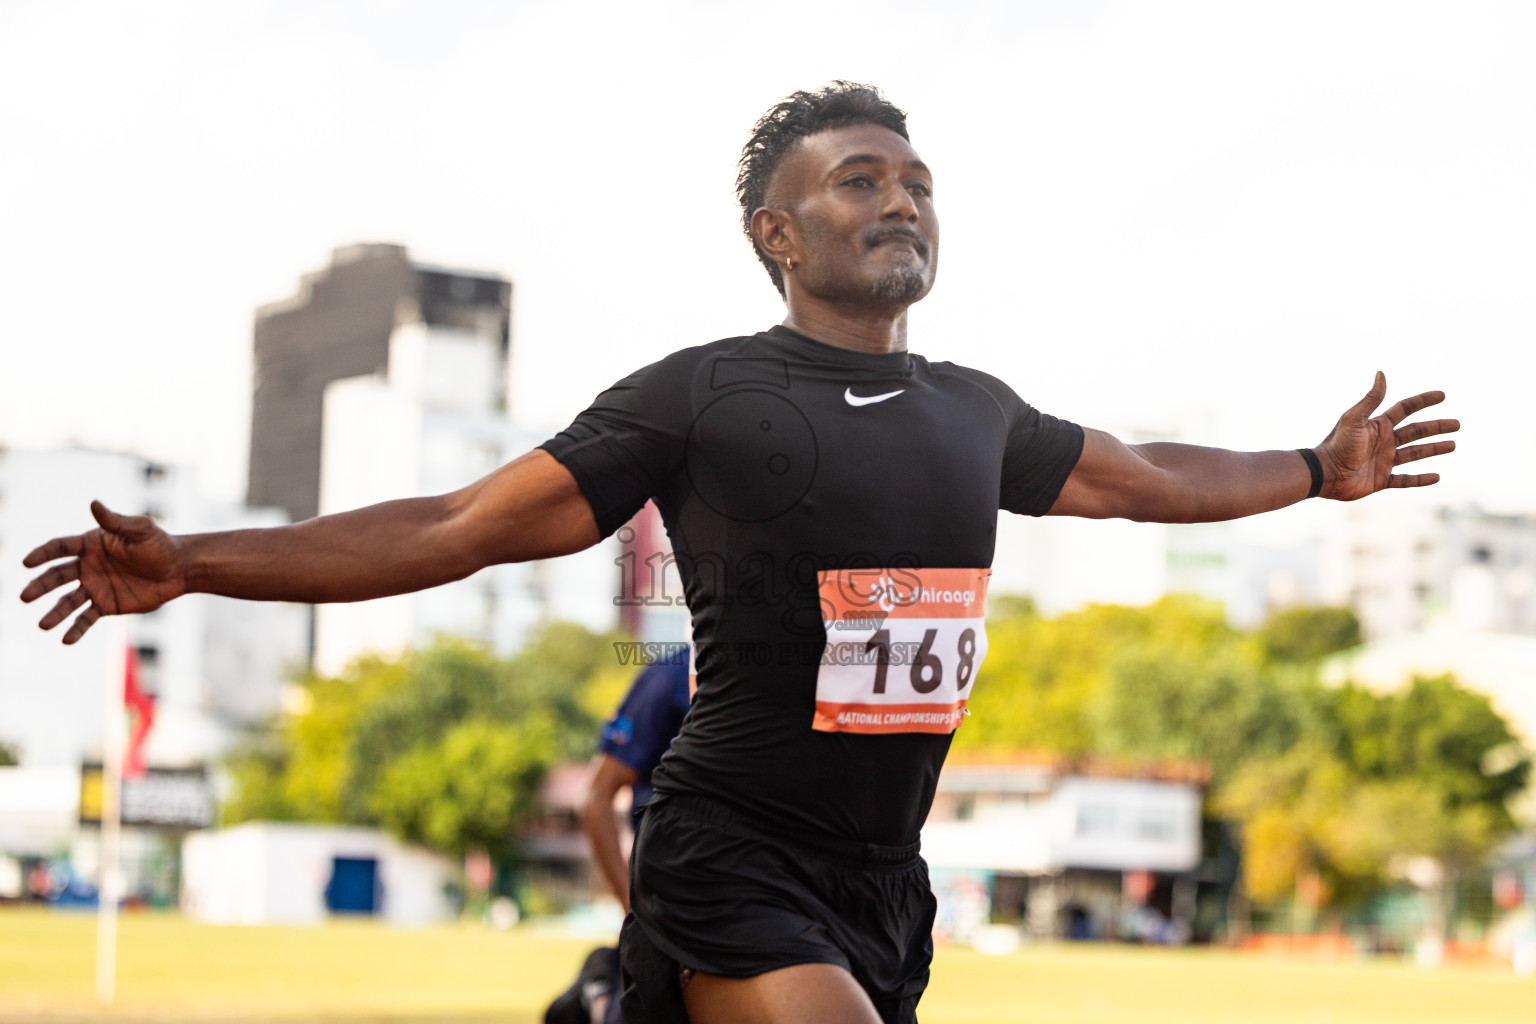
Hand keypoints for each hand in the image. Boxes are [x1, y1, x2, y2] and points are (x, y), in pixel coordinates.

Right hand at [20, 501, 187, 643]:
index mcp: (91, 545)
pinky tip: (66, 639)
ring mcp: (94, 587)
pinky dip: (76, 629)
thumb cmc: (160, 544)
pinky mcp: (106, 606)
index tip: (27, 562)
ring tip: (43, 625)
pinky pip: (86, 618)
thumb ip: (116, 521)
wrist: (179, 570)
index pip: (60, 548)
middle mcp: (87, 566)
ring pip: (68, 601)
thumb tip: (93, 503)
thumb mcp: (140, 530)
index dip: (42, 554)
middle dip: (40, 586)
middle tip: (24, 597)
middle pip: (57, 576)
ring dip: (55, 613)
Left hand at [1314, 372, 1458, 500]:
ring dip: (1434, 449)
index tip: (1442, 395)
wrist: (1324, 473)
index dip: (1423, 401)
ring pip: (1415, 454)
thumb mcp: (1354, 419)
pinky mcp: (1381, 480)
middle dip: (1436, 427)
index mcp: (1378, 426)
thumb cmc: (1337, 444)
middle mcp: (1383, 442)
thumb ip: (1370, 399)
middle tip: (1457, 424)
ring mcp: (1383, 461)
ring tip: (1453, 445)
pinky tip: (1436, 477)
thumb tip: (1381, 373)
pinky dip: (1420, 479)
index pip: (1405, 409)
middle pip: (1416, 431)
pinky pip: (1405, 480)